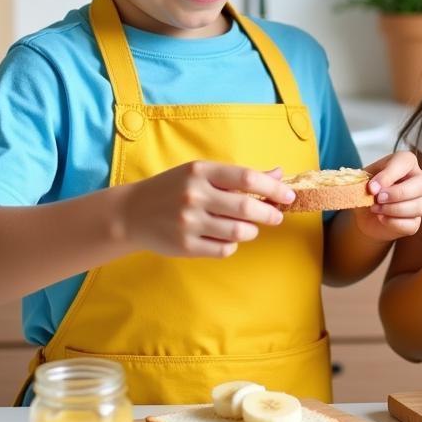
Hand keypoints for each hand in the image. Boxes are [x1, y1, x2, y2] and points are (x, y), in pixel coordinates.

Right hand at [124, 161, 292, 258]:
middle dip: (269, 213)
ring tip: (249, 227)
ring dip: (251, 231)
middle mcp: (194, 195)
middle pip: (246, 207)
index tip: (289, 195)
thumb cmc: (175, 188)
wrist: (132, 212)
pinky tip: (227, 237)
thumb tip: (278, 174)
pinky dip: (232, 245)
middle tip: (276, 216)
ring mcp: (188, 222)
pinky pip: (223, 249)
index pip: (246, 178)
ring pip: (238, 232)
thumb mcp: (203, 173)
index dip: (273, 188)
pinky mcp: (184, 246)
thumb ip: (239, 176)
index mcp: (201, 172)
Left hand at [352, 150, 421, 241]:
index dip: (389, 175)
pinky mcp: (415, 221)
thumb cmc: (368, 189)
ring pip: (418, 206)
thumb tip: (374, 188)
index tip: (372, 187)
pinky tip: (381, 218)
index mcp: (406, 162)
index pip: (406, 162)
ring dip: (393, 209)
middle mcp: (418, 180)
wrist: (365, 213)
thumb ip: (368, 180)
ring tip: (375, 208)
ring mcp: (419, 202)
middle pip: (421, 185)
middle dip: (398, 193)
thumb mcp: (363, 179)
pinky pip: (411, 224)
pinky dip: (393, 222)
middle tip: (378, 198)